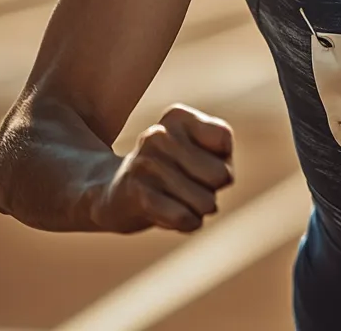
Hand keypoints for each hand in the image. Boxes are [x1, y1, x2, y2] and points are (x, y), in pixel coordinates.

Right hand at [94, 104, 234, 232]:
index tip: (200, 162)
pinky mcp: (137, 194)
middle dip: (213, 189)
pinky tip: (176, 218)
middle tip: (190, 187)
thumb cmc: (173, 174)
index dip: (223, 159)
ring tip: (179, 201)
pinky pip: (183, 217)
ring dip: (200, 210)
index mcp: (177, 117)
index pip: (223, 139)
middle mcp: (159, 134)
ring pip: (205, 201)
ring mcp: (146, 164)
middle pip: (220, 174)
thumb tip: (223, 176)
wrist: (116, 197)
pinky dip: (188, 223)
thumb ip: (222, 159)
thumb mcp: (200, 153)